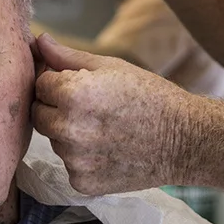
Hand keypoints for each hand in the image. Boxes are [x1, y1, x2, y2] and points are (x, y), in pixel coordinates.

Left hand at [32, 34, 198, 193]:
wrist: (185, 140)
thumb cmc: (150, 97)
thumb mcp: (111, 67)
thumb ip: (67, 57)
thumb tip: (39, 41)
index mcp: (73, 94)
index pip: (40, 84)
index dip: (58, 82)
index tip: (81, 85)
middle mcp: (68, 129)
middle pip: (39, 114)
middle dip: (56, 108)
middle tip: (90, 108)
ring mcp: (75, 160)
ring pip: (55, 141)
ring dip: (69, 133)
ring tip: (104, 128)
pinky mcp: (83, 183)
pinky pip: (70, 165)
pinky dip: (83, 158)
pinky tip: (108, 149)